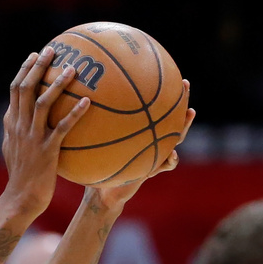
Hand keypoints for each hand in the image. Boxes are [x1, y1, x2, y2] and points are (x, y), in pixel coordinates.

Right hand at [0, 46, 90, 213]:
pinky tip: (89, 102)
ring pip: (42, 104)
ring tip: (72, 68)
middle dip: (37, 67)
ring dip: (57, 84)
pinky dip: (74, 114)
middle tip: (51, 50)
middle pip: (25, 90)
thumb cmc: (23, 175)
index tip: (35, 55)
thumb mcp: (14, 149)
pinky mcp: (47, 151)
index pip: (15, 90)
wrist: (21, 198)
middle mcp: (19, 127)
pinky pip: (62, 128)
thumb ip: (19, 130)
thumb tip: (27, 117)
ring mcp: (32, 138)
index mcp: (12, 124)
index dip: (24, 70)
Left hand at [88, 80, 194, 209]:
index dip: (150, 91)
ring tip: (190, 112)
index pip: (146, 107)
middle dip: (177, 99)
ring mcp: (154, 153)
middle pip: (166, 115)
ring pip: (174, 137)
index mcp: (134, 129)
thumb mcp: (90, 146)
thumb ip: (87, 128)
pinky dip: (171, 160)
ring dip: (184, 125)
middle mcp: (147, 138)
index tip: (154, 70)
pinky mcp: (153, 169)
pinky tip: (172, 156)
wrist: (103, 193)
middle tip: (184, 82)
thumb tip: (72, 101)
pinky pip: (167, 164)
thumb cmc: (95, 166)